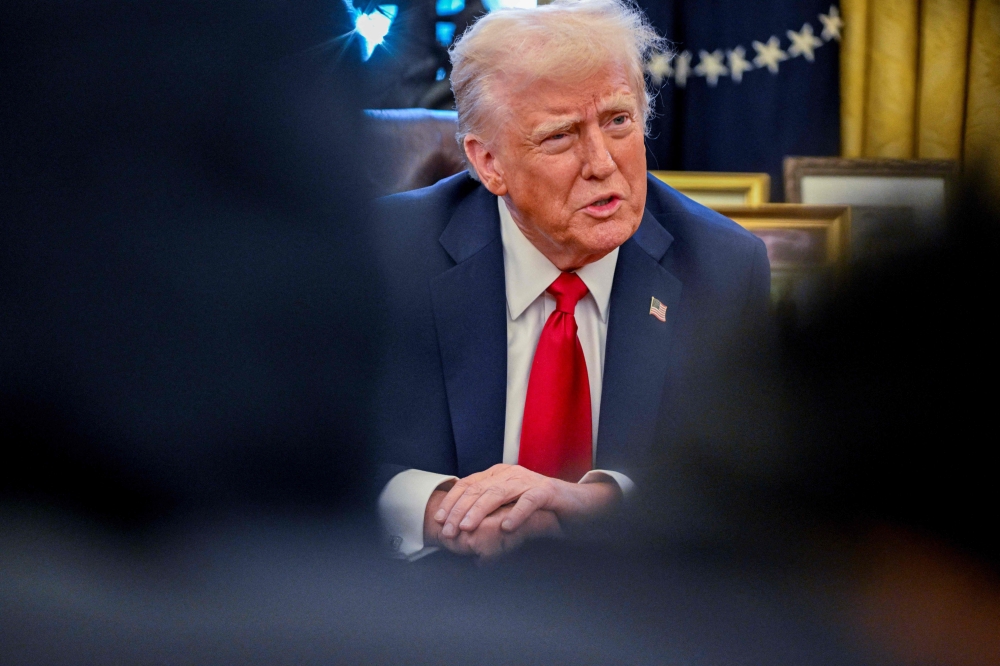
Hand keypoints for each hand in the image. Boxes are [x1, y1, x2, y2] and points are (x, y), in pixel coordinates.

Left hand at [433, 464, 621, 537]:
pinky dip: (516, 513)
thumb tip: (459, 530)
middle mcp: (510, 474)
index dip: (451, 502)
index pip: (468, 485)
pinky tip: (505, 527)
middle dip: (459, 510)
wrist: (579, 506)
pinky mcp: (548, 491)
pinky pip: (529, 501)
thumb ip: (489, 513)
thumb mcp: (509, 508)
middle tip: (448, 530)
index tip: (438, 520)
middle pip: (478, 490)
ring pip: (498, 493)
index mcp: (498, 475)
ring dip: (479, 511)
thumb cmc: (540, 510)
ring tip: (467, 528)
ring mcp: (529, 481)